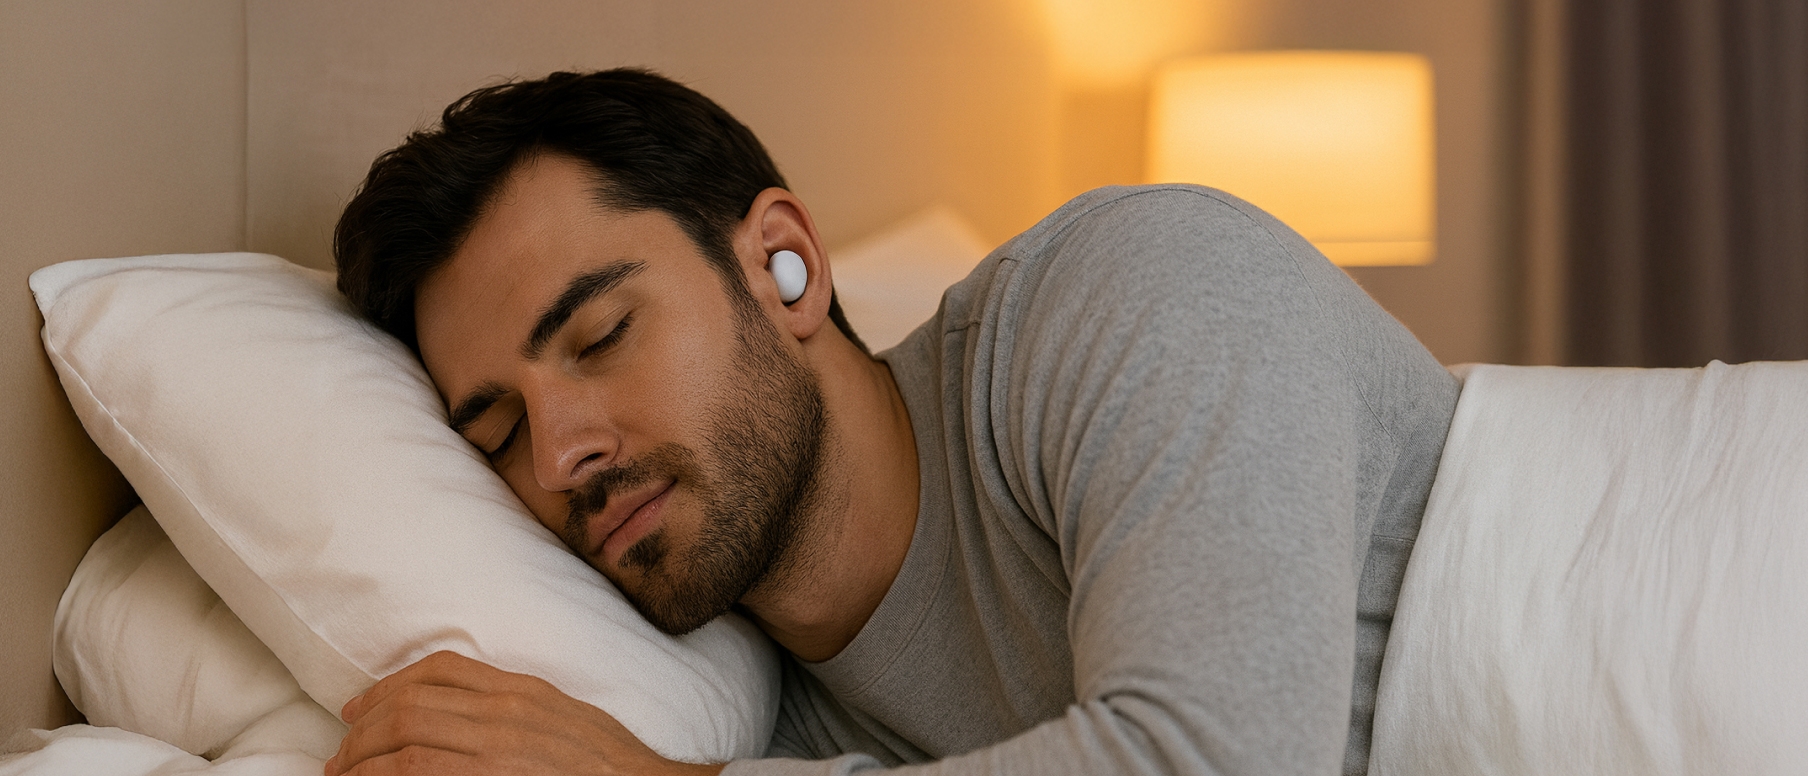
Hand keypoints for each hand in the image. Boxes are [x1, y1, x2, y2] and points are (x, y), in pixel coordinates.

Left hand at [324, 650, 723, 775]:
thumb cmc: (608, 764)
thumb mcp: (563, 714)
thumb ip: (515, 705)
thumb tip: (458, 712)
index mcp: (521, 692)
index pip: (439, 670)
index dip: (387, 686)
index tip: (360, 706)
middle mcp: (504, 717)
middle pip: (409, 708)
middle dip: (362, 731)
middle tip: (340, 755)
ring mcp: (495, 756)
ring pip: (402, 747)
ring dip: (360, 764)